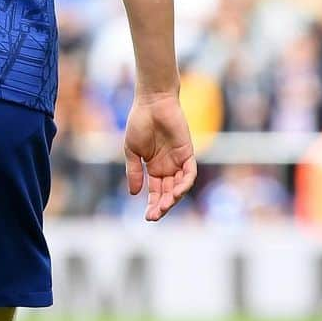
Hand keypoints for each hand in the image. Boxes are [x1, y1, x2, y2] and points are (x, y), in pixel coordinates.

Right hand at [124, 91, 197, 221]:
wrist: (152, 103)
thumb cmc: (139, 123)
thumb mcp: (132, 151)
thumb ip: (134, 172)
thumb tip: (133, 193)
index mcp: (154, 167)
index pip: (156, 192)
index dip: (153, 204)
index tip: (147, 217)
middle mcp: (168, 167)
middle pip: (168, 193)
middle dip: (163, 206)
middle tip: (155, 216)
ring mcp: (179, 161)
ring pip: (180, 186)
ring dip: (173, 198)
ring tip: (164, 206)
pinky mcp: (188, 153)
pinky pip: (189, 173)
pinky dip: (184, 184)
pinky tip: (176, 192)